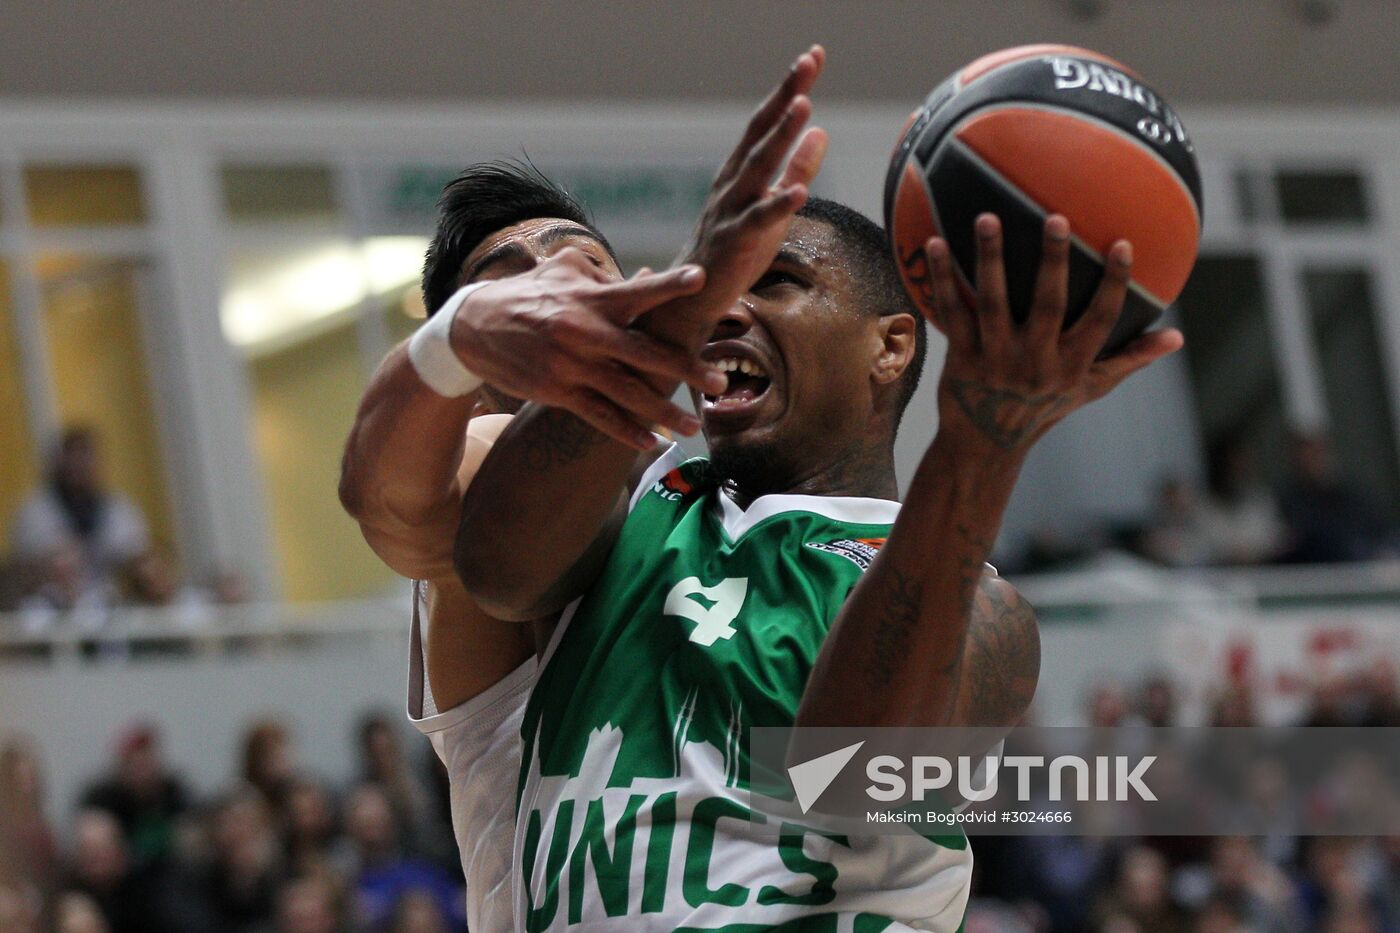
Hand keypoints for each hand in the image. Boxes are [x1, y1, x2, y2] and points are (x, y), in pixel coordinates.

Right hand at [449, 248, 722, 449]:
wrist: (473, 327)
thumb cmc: (528, 294)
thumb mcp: (562, 271)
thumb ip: (605, 276)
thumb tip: (645, 276)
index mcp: (590, 298)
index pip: (637, 291)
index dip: (669, 285)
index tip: (701, 278)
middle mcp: (585, 332)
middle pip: (643, 352)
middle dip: (684, 368)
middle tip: (718, 382)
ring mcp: (571, 365)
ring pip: (626, 393)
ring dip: (663, 413)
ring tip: (693, 427)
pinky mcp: (558, 391)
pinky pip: (599, 415)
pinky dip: (626, 431)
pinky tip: (651, 444)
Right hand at [668, 45, 829, 329]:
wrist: (689, 296)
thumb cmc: (734, 250)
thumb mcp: (773, 205)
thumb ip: (796, 169)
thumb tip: (821, 130)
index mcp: (742, 171)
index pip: (768, 122)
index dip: (790, 90)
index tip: (813, 56)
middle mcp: (734, 183)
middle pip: (762, 132)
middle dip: (786, 96)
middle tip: (807, 63)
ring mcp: (731, 210)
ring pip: (758, 168)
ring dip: (780, 136)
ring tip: (804, 106)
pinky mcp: (735, 242)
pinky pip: (758, 221)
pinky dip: (779, 206)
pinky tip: (800, 192)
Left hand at [927, 213, 1183, 454]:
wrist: (983, 444)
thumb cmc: (1043, 408)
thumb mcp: (1089, 389)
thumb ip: (1130, 359)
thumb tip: (1177, 337)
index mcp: (1071, 365)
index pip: (1101, 321)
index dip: (1115, 284)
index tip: (1123, 243)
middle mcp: (1035, 361)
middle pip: (1048, 305)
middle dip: (1053, 262)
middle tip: (1056, 218)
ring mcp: (996, 358)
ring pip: (993, 302)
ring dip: (990, 259)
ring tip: (987, 217)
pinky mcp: (961, 357)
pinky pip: (952, 311)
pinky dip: (941, 279)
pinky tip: (935, 243)